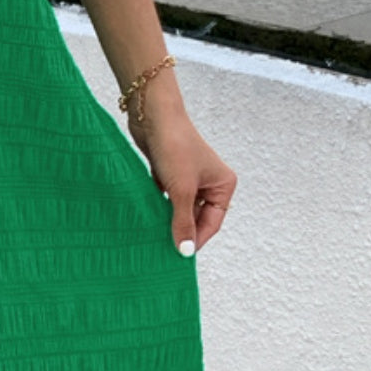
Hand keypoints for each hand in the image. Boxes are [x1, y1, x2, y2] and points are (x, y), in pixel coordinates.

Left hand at [127, 98, 236, 255]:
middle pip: (196, 216)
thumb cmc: (174, 147)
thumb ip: (183, 222)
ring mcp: (189, 176)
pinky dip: (158, 206)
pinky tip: (147, 218)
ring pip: (180, 207)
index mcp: (223, 184)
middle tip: (164, 249)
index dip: (197, 239)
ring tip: (154, 236)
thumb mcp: (181, 190)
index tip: (180, 255)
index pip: (213, 222)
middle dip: (181, 229)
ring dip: (169, 219)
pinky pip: (166, 197)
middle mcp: (209, 181)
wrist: (152, 115)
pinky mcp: (170, 172)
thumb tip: (186, 251)